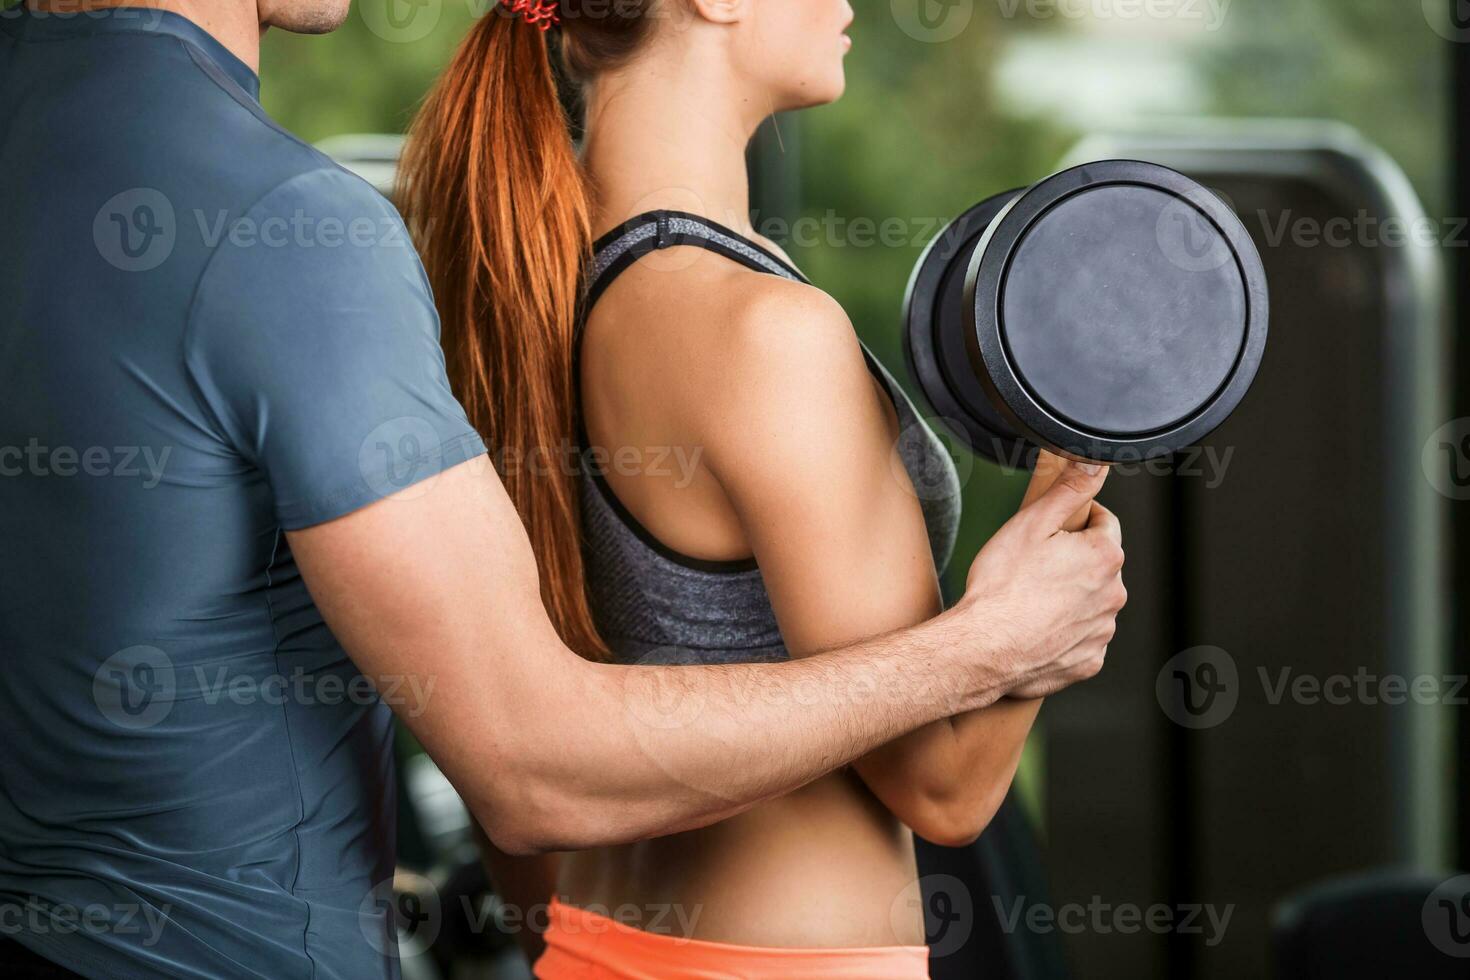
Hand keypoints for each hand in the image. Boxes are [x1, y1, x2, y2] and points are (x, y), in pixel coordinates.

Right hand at [957, 462, 1126, 699]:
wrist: (984, 648)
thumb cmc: (1002, 587)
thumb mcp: (1032, 522)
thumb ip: (1070, 489)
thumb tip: (1096, 463)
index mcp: (1104, 556)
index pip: (1104, 523)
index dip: (1078, 519)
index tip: (1053, 528)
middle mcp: (1113, 595)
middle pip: (1098, 565)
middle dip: (1073, 560)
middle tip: (1034, 564)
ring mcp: (1101, 631)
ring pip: (1090, 602)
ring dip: (1070, 597)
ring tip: (1031, 599)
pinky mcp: (1088, 662)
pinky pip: (1081, 638)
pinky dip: (1064, 632)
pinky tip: (1036, 629)